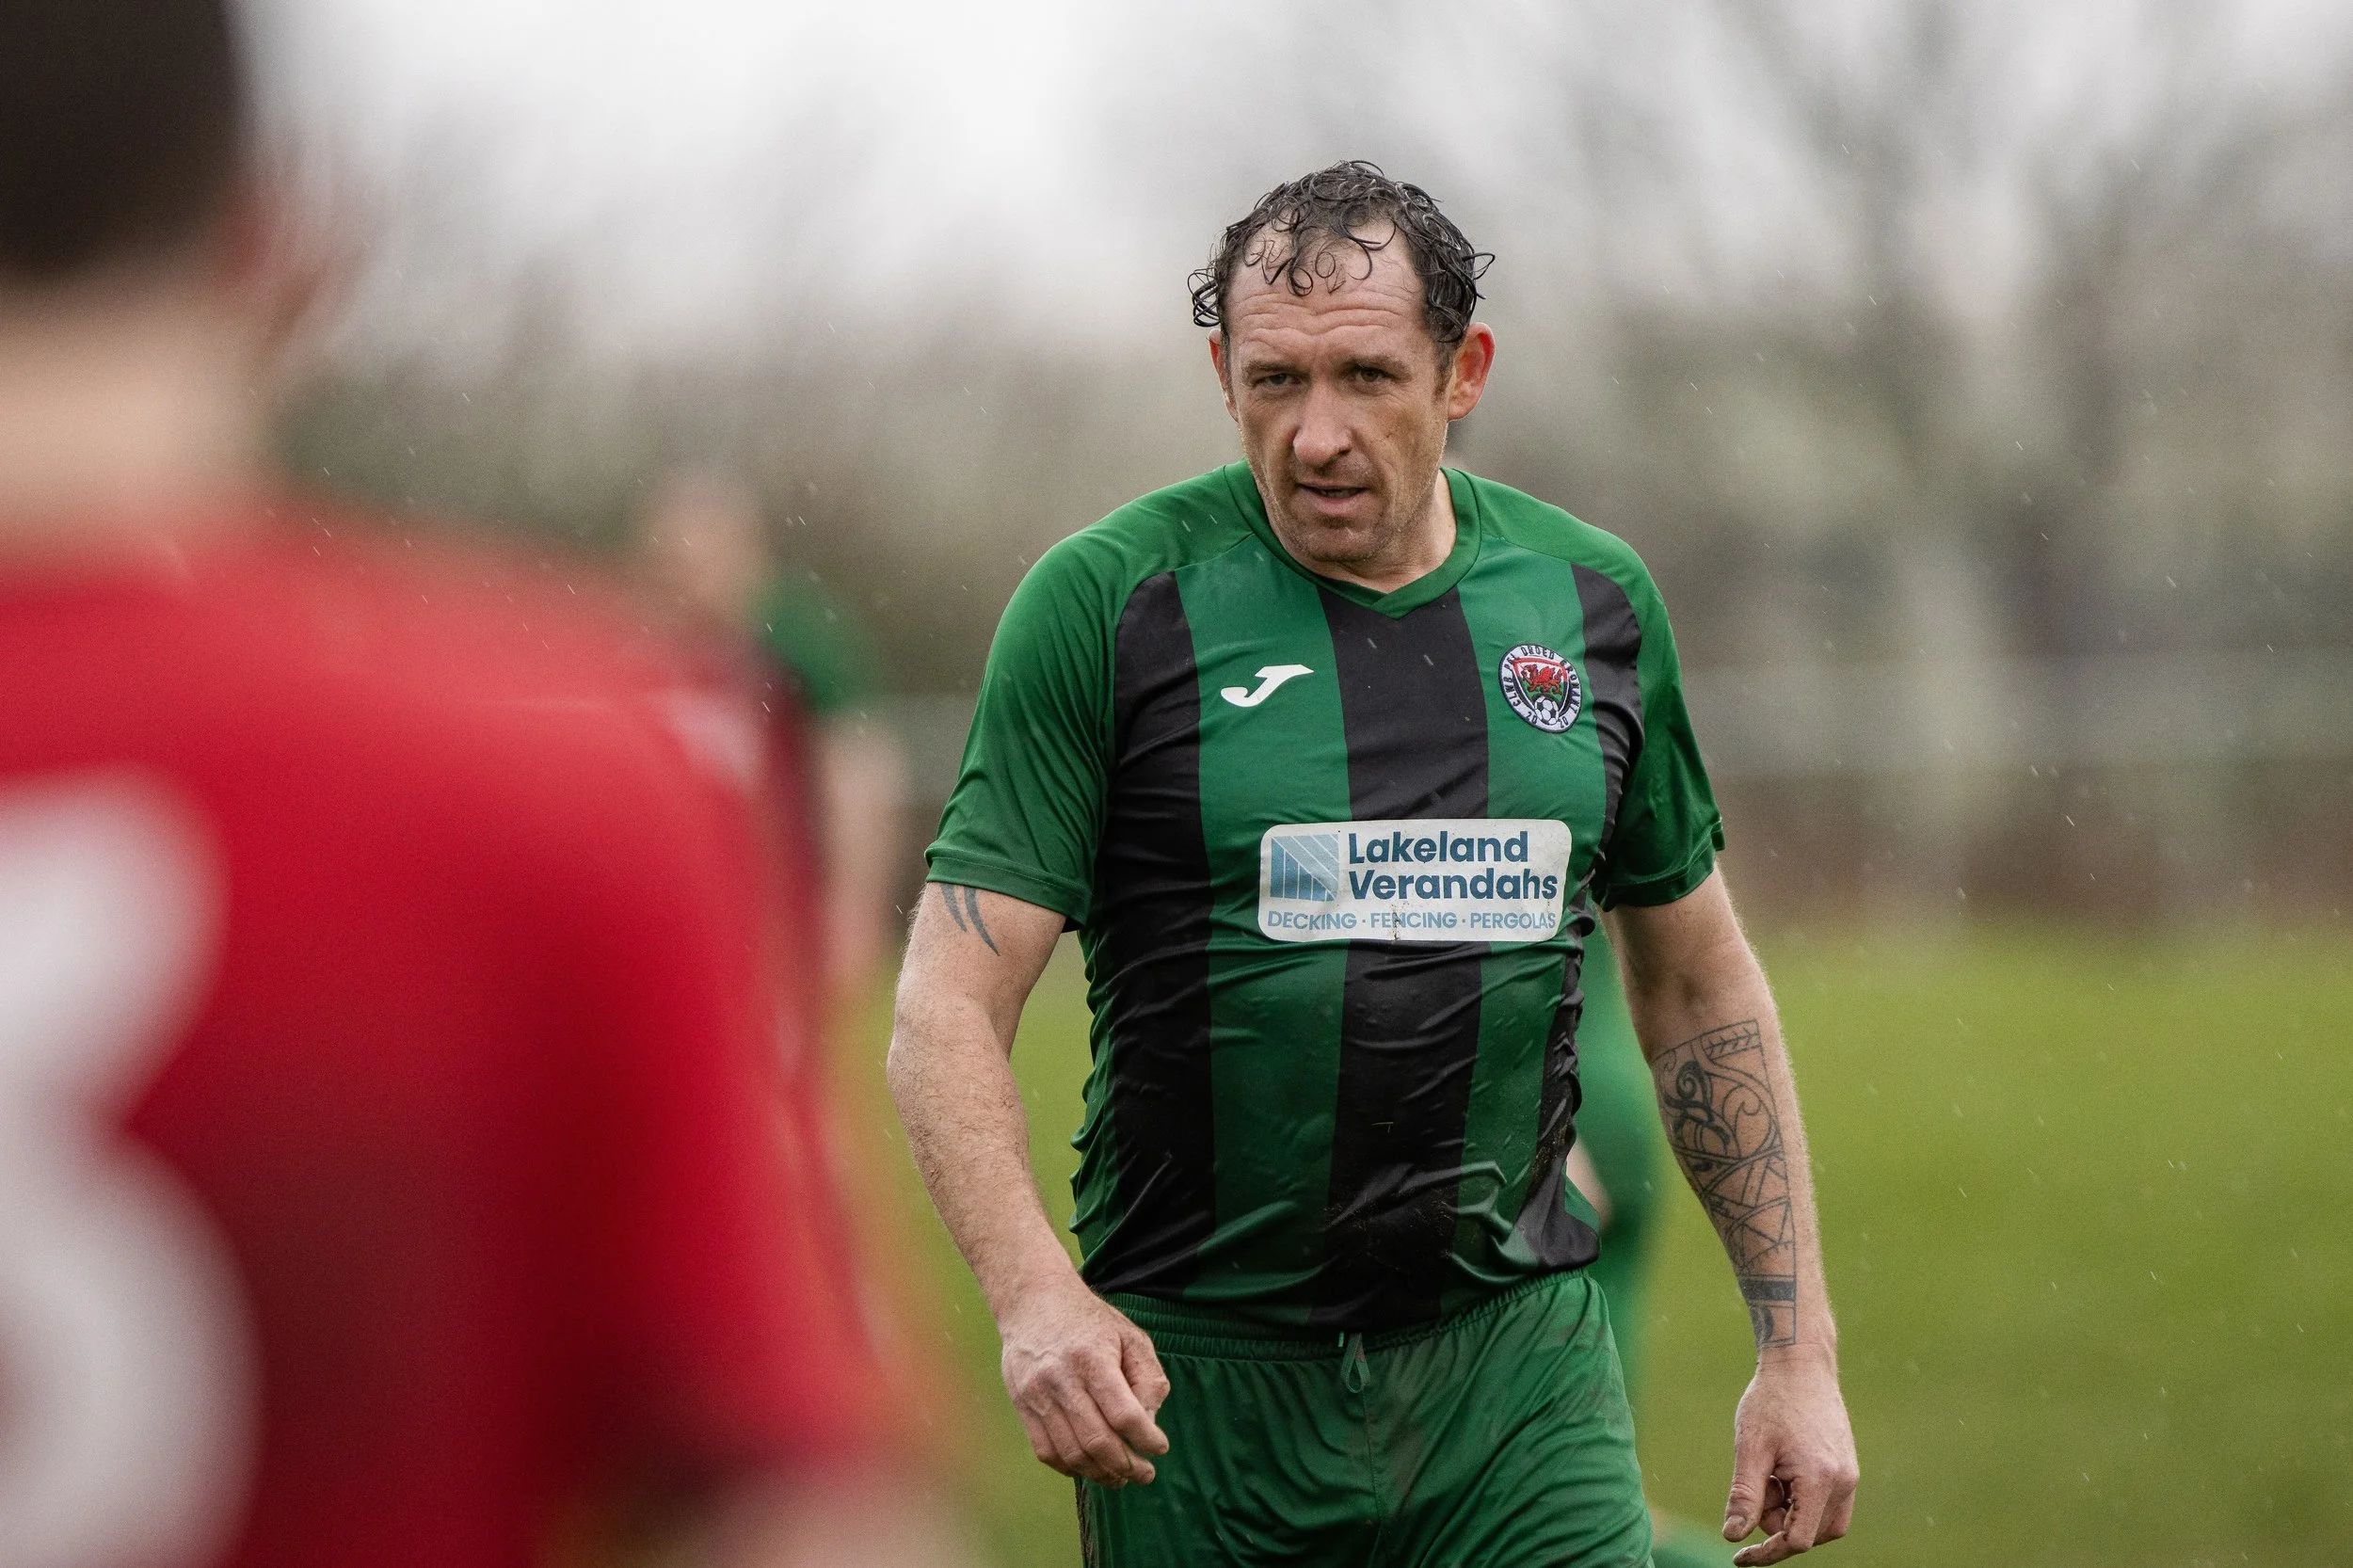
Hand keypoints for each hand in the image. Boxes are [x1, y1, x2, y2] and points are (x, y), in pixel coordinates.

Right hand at [996, 1271, 1170, 1486]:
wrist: (1033, 1301)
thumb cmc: (1090, 1321)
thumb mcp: (1130, 1336)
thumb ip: (1148, 1378)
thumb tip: (1149, 1422)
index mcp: (1093, 1359)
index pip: (1124, 1414)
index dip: (1146, 1439)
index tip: (1160, 1447)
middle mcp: (1061, 1380)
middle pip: (1097, 1440)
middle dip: (1127, 1466)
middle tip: (1145, 1474)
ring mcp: (1037, 1396)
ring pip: (1072, 1453)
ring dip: (1101, 1474)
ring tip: (1121, 1477)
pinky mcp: (1022, 1406)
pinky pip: (1046, 1451)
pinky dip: (1071, 1467)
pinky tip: (1090, 1467)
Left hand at [1723, 1350, 1858, 1563]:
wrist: (1800, 1363)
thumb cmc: (1771, 1401)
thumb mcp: (1749, 1448)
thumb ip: (1744, 1496)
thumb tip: (1734, 1537)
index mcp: (1819, 1479)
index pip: (1796, 1540)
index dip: (1767, 1552)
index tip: (1739, 1556)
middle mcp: (1844, 1482)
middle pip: (1809, 1535)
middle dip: (1777, 1524)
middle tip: (1758, 1486)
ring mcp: (1849, 1475)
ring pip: (1821, 1522)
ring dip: (1790, 1513)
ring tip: (1769, 1475)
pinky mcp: (1847, 1468)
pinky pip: (1827, 1503)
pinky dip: (1801, 1500)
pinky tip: (1781, 1471)